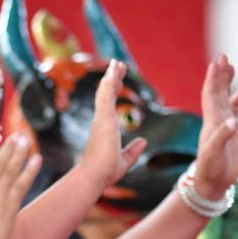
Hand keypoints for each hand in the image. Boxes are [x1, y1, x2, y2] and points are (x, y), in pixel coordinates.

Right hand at [81, 60, 146, 184]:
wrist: (94, 176)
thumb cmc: (105, 172)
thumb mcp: (124, 160)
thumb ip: (133, 150)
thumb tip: (143, 141)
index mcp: (104, 129)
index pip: (109, 104)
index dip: (114, 90)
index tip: (117, 78)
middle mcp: (100, 121)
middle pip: (106, 93)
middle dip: (113, 78)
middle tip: (118, 64)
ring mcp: (101, 119)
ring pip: (106, 91)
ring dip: (112, 76)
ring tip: (117, 62)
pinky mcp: (103, 119)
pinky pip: (106, 96)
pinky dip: (109, 83)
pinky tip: (113, 72)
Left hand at [194, 54, 237, 200]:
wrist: (211, 183)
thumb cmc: (211, 170)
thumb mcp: (215, 154)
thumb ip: (222, 137)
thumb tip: (233, 121)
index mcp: (211, 121)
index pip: (210, 94)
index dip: (213, 78)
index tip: (217, 61)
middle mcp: (216, 120)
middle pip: (216, 91)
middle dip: (220, 74)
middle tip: (223, 55)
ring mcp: (223, 126)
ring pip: (224, 98)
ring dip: (226, 83)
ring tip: (230, 67)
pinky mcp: (232, 134)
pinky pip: (233, 112)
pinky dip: (236, 101)